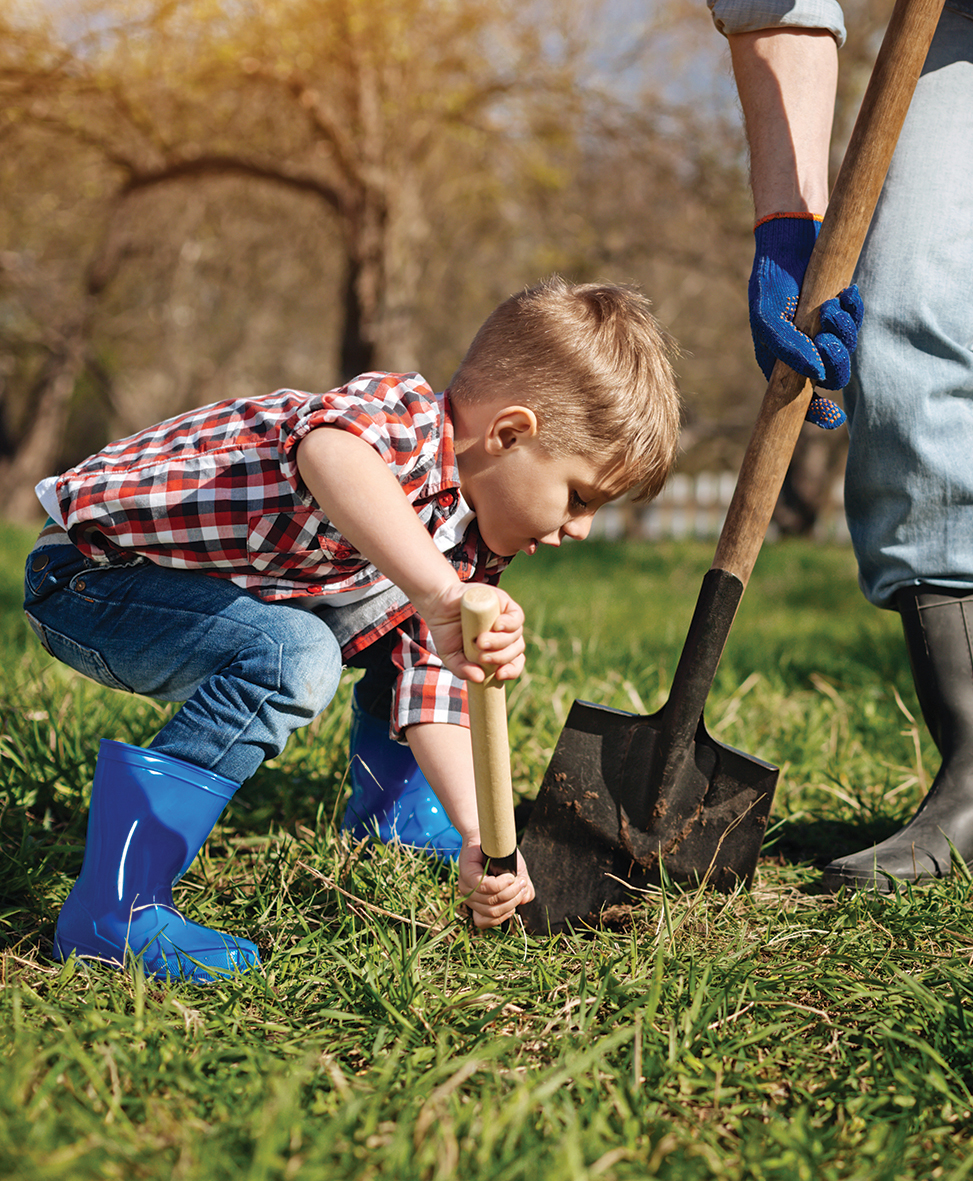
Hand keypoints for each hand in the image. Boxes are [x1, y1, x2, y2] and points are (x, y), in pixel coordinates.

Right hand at [419, 582, 525, 683]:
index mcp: (497, 650)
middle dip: (501, 657)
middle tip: (482, 657)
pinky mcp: (505, 603)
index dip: (512, 670)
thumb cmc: (447, 632)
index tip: (499, 675)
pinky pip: (516, 616)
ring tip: (480, 642)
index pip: (514, 663)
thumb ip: (462, 669)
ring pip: (516, 634)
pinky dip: (510, 623)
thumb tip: (479, 678)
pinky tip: (497, 626)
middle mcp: (505, 635)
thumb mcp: (451, 656)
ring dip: (501, 641)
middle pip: (516, 650)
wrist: (438, 604)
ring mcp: (506, 618)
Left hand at [458, 839, 534, 928]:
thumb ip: (522, 892)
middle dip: (513, 901)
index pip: (485, 922)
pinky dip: (501, 884)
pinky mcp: (467, 873)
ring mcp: (465, 886)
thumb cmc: (502, 857)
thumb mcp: (517, 877)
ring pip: (490, 900)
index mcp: (476, 903)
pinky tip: (509, 877)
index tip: (517, 900)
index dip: (505, 915)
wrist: (492, 835)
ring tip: (518, 879)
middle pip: (492, 912)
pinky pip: (485, 887)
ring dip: (510, 891)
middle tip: (522, 885)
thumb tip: (523, 901)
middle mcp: (468, 897)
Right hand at [749, 213, 863, 413]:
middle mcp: (804, 353)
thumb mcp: (768, 318)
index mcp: (781, 363)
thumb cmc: (770, 284)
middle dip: (835, 359)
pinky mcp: (840, 313)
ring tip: (832, 306)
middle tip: (827, 338)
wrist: (787, 242)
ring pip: (847, 349)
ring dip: (844, 330)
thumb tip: (817, 375)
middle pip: (833, 376)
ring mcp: (823, 333)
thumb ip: (789, 349)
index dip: (817, 412)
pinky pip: (856, 322)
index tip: (834, 417)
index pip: (800, 399)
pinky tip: (847, 294)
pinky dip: (854, 311)